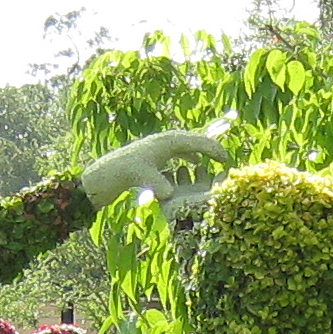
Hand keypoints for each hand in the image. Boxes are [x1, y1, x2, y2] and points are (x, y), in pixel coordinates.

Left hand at [78, 120, 231, 211]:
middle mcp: (165, 139)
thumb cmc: (125, 173)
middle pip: (193, 139)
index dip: (213, 150)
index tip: (226, 160)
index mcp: (167, 142)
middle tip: (225, 159)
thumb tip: (170, 194)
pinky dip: (188, 155)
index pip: (196, 142)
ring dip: (200, 151)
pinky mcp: (155, 153)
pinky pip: (178, 150)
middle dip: (210, 148)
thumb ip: (159, 185)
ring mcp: (160, 145)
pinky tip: (194, 163)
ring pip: (186, 144)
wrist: (107, 172)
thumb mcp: (143, 179)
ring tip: (214, 159)